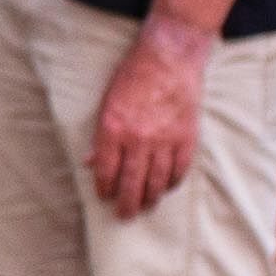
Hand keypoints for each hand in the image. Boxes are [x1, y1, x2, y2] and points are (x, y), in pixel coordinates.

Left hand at [86, 21, 208, 218]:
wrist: (168, 59)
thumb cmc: (132, 78)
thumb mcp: (106, 103)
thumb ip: (100, 136)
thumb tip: (89, 163)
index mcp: (113, 129)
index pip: (106, 170)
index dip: (105, 188)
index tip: (104, 197)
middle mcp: (138, 139)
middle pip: (132, 182)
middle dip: (127, 203)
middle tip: (125, 216)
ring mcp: (164, 139)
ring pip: (157, 180)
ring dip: (150, 197)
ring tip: (145, 207)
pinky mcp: (186, 137)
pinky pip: (180, 168)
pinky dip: (173, 181)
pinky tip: (167, 188)